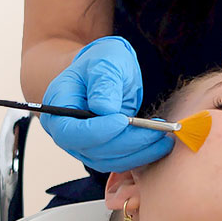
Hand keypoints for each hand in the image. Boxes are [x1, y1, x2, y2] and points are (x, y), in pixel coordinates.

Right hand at [39, 36, 174, 171]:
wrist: (105, 70)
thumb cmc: (101, 61)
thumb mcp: (105, 60)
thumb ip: (104, 82)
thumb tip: (105, 110)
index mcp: (58, 105)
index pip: (70, 131)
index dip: (96, 131)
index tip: (123, 120)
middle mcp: (65, 131)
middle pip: (92, 149)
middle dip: (127, 142)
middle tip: (156, 130)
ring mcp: (82, 144)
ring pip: (108, 159)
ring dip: (138, 152)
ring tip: (164, 137)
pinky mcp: (100, 150)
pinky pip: (118, 160)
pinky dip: (140, 155)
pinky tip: (159, 144)